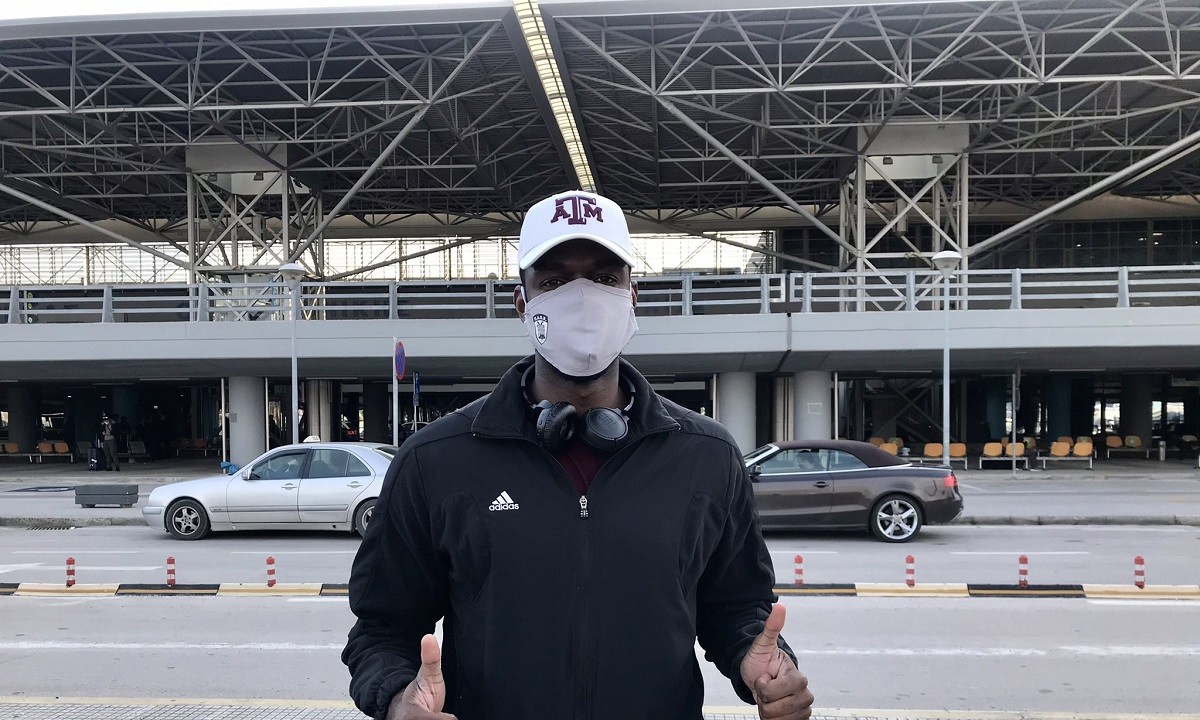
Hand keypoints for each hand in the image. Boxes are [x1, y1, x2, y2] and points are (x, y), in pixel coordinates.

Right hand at [385, 634, 455, 719]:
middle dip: (445, 717)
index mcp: (414, 715)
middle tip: (445, 711)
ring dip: (444, 719)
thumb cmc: (416, 695)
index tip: (451, 715)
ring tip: (442, 712)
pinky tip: (444, 717)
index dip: (448, 718)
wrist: (402, 710)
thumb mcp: (426, 676)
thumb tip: (428, 638)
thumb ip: (431, 659)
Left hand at [739, 603, 813, 719]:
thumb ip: (771, 627)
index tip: (764, 677)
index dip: (764, 686)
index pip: (778, 690)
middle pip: (777, 709)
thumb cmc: (760, 661)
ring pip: (778, 719)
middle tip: (765, 688)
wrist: (757, 678)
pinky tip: (772, 710)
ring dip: (766, 711)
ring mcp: (803, 709)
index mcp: (798, 677)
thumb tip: (780, 606)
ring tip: (767, 698)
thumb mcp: (761, 645)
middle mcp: (804, 694)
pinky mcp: (799, 719)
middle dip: (764, 700)